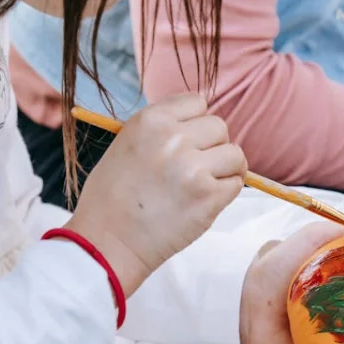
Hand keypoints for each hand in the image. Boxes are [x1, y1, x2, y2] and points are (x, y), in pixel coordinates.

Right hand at [63, 93, 246, 296]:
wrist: (107, 241)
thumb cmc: (113, 197)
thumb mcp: (127, 144)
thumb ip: (162, 130)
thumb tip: (199, 125)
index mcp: (150, 120)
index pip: (198, 102)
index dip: (197, 124)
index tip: (189, 143)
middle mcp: (173, 139)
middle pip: (220, 127)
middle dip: (213, 147)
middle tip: (195, 169)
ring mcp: (193, 168)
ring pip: (235, 155)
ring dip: (226, 169)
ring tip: (204, 185)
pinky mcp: (208, 197)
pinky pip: (236, 184)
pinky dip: (225, 193)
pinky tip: (203, 202)